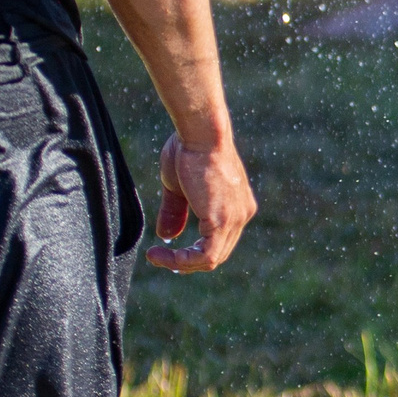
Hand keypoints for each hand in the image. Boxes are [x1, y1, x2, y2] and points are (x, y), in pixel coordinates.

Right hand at [148, 130, 255, 271]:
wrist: (200, 133)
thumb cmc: (188, 150)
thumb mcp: (178, 187)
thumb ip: (175, 212)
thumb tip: (166, 236)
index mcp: (236, 205)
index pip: (219, 240)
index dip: (193, 251)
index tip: (167, 251)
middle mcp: (242, 214)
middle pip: (218, 252)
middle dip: (186, 260)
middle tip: (158, 257)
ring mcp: (236, 218)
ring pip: (212, 258)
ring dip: (181, 263)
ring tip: (155, 257)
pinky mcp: (223, 220)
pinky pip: (207, 255)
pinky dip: (183, 260)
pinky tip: (160, 254)